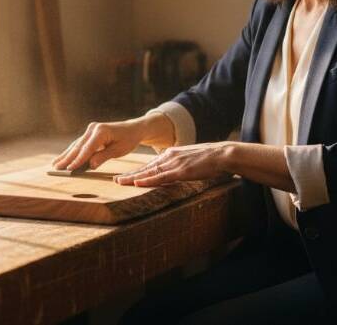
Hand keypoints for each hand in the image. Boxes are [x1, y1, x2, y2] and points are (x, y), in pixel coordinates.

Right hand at [52, 113, 173, 171]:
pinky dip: (71, 152)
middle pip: (78, 146)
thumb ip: (103, 157)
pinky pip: (79, 144)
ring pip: (76, 145)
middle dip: (67, 158)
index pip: (87, 148)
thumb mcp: (119, 150)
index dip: (78, 160)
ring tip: (54, 165)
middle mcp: (93, 128)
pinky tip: (62, 159)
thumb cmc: (128, 140)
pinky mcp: (89, 134)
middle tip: (56, 169)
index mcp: (101, 131)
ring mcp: (90, 130)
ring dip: (65, 155)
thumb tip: (90, 165)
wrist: (133, 129)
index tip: (69, 169)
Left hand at [115, 142, 235, 186]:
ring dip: (134, 178)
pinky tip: (137, 183)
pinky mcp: (181, 171)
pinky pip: (161, 177)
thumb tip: (173, 172)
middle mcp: (169, 157)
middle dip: (130, 175)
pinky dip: (148, 180)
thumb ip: (180, 165)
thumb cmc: (209, 159)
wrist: (221, 154)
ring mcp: (174, 163)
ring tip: (120, 182)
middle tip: (115, 180)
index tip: (126, 176)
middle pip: (146, 168)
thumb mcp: (190, 160)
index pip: (150, 165)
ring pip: (149, 172)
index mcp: (171, 154)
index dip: (137, 171)